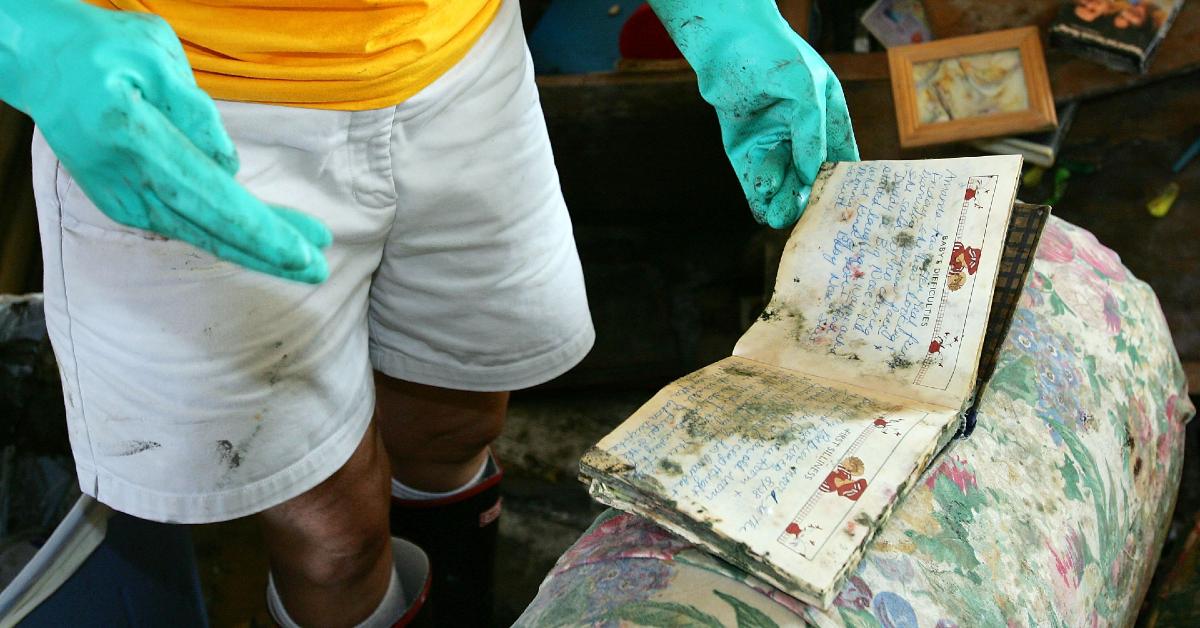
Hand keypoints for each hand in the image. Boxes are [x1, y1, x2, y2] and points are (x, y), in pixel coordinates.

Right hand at [0, 0, 329, 282]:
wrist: (39, 63)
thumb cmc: (101, 50)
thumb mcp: (152, 53)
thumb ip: (193, 110)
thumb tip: (226, 167)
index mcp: (134, 140)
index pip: (214, 198)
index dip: (262, 230)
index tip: (305, 251)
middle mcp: (126, 183)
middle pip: (211, 230)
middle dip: (269, 254)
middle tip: (319, 270)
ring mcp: (122, 200)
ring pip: (201, 236)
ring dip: (255, 250)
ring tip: (306, 262)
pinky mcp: (124, 205)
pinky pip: (187, 227)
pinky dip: (227, 239)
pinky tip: (261, 246)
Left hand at [647, 0, 859, 227]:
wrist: (724, 42)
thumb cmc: (773, 54)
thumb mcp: (805, 87)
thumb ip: (812, 129)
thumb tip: (811, 173)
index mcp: (828, 117)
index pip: (842, 157)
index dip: (844, 183)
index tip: (843, 207)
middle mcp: (802, 135)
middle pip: (810, 177)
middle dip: (806, 197)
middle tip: (799, 213)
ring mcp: (773, 143)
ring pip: (783, 183)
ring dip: (782, 199)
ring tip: (776, 209)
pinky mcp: (745, 150)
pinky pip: (754, 181)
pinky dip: (759, 198)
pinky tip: (762, 209)